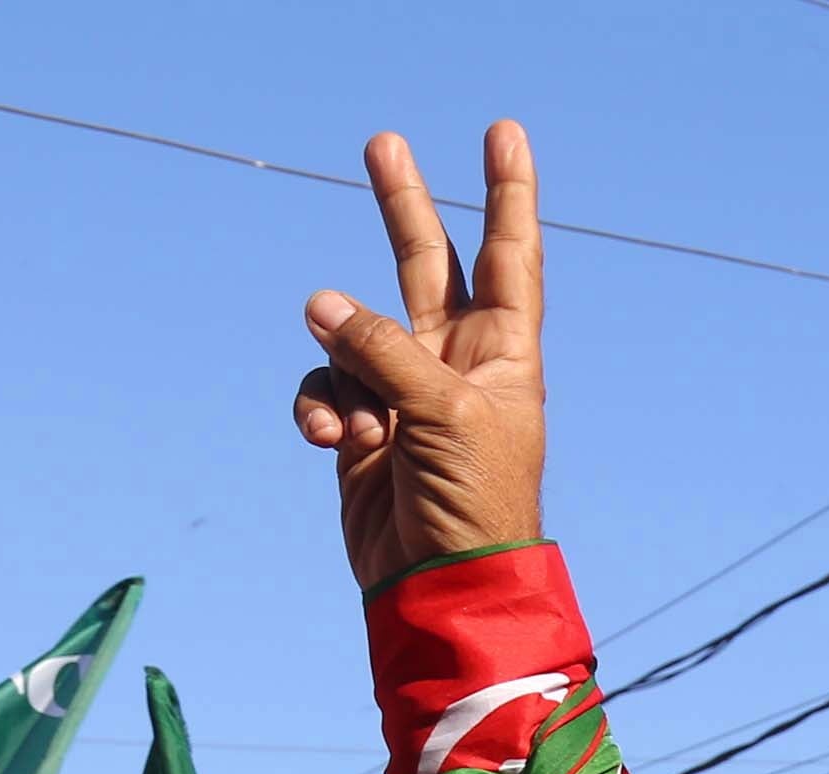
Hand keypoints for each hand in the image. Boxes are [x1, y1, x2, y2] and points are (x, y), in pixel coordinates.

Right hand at [290, 124, 545, 590]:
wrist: (440, 585)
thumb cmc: (473, 501)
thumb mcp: (442, 412)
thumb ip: (384, 349)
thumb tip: (322, 305)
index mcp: (503, 351)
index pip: (508, 254)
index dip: (506, 193)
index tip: (504, 133)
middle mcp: (455, 360)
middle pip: (424, 262)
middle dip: (404, 207)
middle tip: (383, 143)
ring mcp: (404, 390)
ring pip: (353, 333)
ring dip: (345, 368)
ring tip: (360, 422)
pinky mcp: (359, 425)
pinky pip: (324, 387)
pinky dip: (320, 409)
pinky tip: (332, 441)